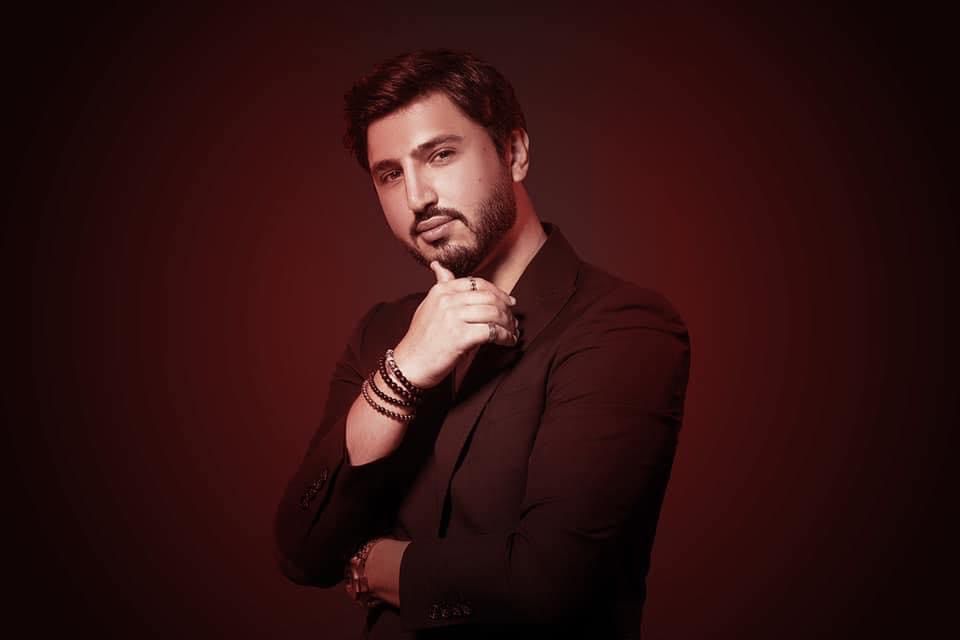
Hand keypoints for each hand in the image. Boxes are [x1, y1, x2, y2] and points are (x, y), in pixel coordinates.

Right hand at [392, 261, 517, 388]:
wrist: (410, 364)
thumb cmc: (420, 339)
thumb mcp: (428, 306)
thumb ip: (440, 286)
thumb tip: (438, 266)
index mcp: (442, 290)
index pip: (478, 283)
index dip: (498, 292)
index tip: (509, 302)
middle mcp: (447, 300)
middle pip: (489, 298)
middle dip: (506, 310)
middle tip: (513, 320)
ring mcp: (453, 317)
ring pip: (494, 313)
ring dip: (508, 324)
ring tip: (512, 332)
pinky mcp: (460, 336)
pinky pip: (492, 332)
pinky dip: (505, 337)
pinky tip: (508, 341)